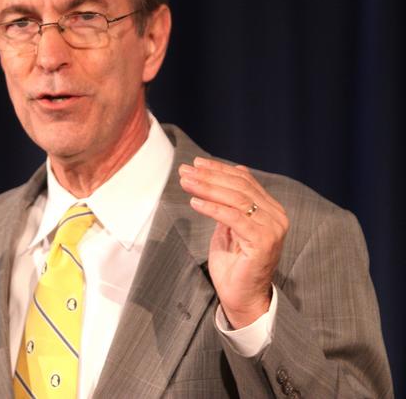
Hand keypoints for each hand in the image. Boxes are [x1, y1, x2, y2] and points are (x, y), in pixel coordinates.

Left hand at [179, 157, 287, 327]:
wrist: (242, 298)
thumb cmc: (233, 264)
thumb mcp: (228, 227)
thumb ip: (228, 204)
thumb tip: (221, 176)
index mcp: (270, 210)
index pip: (244, 181)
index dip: (219, 169)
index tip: (196, 163)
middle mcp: (276, 216)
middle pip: (239, 187)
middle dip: (209, 176)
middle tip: (185, 170)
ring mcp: (272, 229)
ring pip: (236, 199)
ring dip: (207, 188)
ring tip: (185, 182)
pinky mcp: (263, 242)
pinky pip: (234, 218)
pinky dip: (212, 208)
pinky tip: (194, 202)